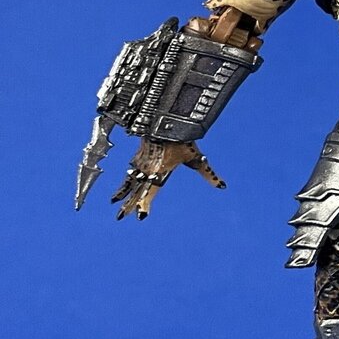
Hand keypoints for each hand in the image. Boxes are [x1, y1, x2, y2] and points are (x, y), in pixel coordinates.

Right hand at [109, 138, 225, 219]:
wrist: (166, 120)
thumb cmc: (183, 140)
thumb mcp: (197, 159)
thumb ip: (208, 174)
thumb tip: (222, 186)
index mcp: (161, 170)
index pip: (151, 190)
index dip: (145, 203)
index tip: (141, 216)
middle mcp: (148, 168)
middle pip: (137, 189)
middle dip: (129, 204)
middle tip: (120, 218)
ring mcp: (141, 162)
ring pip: (130, 182)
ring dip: (123, 194)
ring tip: (116, 205)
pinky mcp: (139, 157)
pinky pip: (130, 173)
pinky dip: (125, 182)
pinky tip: (122, 187)